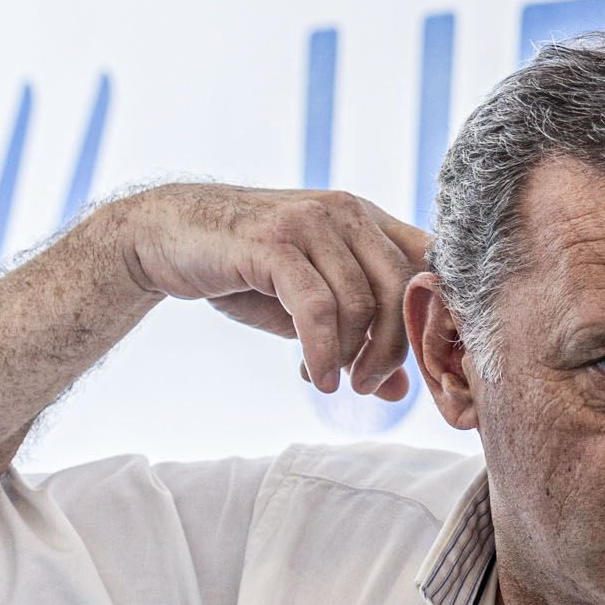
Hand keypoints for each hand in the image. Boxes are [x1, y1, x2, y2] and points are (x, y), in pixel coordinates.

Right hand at [105, 183, 431, 402]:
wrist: (167, 236)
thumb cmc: (247, 272)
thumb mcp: (310, 308)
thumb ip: (358, 340)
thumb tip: (400, 390)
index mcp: (368, 222)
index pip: (431, 263)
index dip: (437, 316)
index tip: (421, 365)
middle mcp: (348, 213)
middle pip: (404, 289)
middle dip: (394, 349)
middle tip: (369, 385)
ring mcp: (312, 222)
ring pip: (362, 302)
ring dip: (352, 356)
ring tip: (334, 382)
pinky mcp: (275, 241)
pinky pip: (317, 307)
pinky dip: (322, 351)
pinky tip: (314, 377)